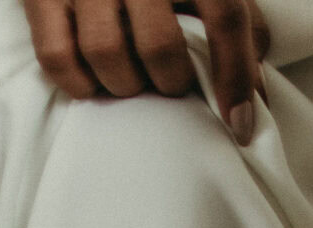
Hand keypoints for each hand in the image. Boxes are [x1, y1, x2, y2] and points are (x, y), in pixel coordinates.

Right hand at [22, 0, 268, 139]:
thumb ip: (238, 23)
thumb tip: (255, 95)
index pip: (224, 16)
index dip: (236, 77)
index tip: (239, 126)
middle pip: (161, 47)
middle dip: (171, 83)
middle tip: (170, 85)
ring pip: (107, 53)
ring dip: (126, 86)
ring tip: (133, 81)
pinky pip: (57, 55)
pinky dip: (78, 83)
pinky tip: (93, 80)